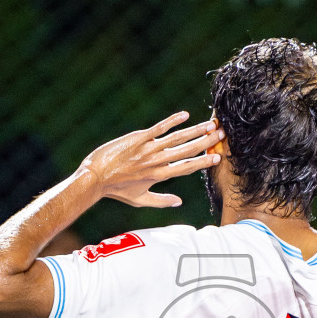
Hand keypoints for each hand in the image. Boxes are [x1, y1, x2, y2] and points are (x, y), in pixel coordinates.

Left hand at [78, 112, 222, 208]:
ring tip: (210, 124)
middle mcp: (157, 162)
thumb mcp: (139, 200)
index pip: (187, 168)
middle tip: (221, 134)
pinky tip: (185, 115)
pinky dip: (173, 121)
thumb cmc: (116, 190)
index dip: (203, 162)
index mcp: (159, 176)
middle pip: (187, 151)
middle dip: (206, 142)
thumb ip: (161, 201)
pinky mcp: (138, 138)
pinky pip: (159, 128)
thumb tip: (179, 202)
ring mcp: (148, 149)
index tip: (218, 157)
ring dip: (195, 130)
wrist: (95, 178)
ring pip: (177, 138)